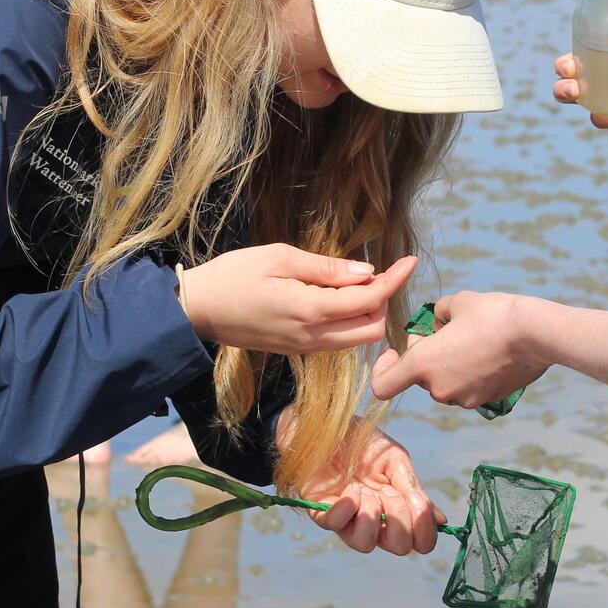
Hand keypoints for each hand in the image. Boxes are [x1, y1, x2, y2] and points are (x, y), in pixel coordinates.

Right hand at [179, 246, 413, 354]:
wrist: (196, 310)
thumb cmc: (233, 275)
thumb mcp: (280, 258)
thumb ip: (327, 269)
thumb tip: (367, 273)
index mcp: (311, 310)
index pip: (369, 299)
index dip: (395, 279)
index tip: (411, 261)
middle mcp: (313, 336)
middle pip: (371, 329)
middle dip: (383, 301)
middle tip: (378, 271)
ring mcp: (304, 347)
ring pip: (355, 340)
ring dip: (366, 314)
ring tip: (357, 282)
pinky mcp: (295, 350)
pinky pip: (336, 341)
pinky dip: (348, 322)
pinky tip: (337, 297)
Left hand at [293, 423, 444, 555]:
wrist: (331, 424)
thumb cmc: (364, 442)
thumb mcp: (395, 460)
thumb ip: (414, 490)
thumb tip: (441, 521)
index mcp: (397, 509)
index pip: (418, 541)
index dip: (425, 534)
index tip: (422, 511)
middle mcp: (374, 521)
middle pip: (397, 547)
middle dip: (399, 521)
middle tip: (388, 492)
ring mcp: (347, 519)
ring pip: (365, 545)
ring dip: (371, 516)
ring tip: (365, 491)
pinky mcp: (321, 512)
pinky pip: (336, 524)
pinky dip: (347, 506)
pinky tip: (349, 488)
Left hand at [370, 292, 549, 409]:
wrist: (536, 334)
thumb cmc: (493, 314)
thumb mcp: (457, 302)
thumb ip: (437, 313)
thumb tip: (437, 322)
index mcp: (424, 365)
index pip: (382, 386)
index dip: (383, 368)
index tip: (397, 350)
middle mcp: (440, 389)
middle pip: (419, 377)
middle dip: (426, 354)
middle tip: (445, 328)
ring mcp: (465, 399)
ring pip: (444, 382)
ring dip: (449, 363)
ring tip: (471, 338)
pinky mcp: (487, 401)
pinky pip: (467, 387)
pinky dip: (470, 372)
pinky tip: (488, 351)